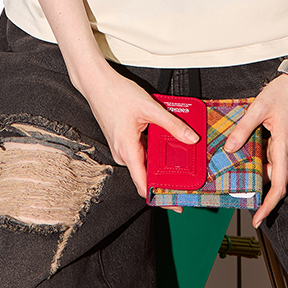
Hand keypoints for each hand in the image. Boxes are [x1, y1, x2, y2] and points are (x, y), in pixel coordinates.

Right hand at [82, 69, 198, 200]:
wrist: (97, 83)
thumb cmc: (116, 94)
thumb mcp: (150, 108)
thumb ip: (172, 124)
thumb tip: (190, 138)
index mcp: (127, 150)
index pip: (144, 184)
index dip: (160, 197)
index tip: (175, 203)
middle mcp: (122, 153)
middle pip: (145, 176)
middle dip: (164, 181)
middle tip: (184, 183)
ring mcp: (121, 147)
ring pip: (143, 163)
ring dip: (159, 164)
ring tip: (178, 164)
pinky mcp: (122, 140)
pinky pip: (139, 152)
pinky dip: (152, 153)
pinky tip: (163, 145)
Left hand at [224, 73, 287, 228]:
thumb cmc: (286, 91)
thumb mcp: (259, 107)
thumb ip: (243, 129)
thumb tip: (230, 148)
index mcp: (285, 147)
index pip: (278, 186)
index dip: (268, 206)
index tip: (257, 219)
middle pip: (272, 178)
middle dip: (256, 185)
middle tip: (235, 187)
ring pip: (273, 167)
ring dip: (258, 169)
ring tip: (238, 165)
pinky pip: (276, 157)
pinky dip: (263, 158)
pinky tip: (250, 150)